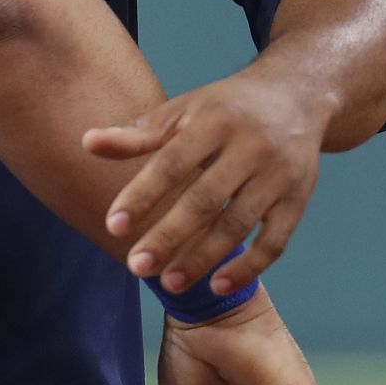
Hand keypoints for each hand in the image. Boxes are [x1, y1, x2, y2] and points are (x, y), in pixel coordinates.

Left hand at [84, 68, 327, 293]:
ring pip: (238, 225)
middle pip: (205, 199)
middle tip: (136, 266)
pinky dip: (248, 267)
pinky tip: (216, 286)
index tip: (114, 226)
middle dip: (169, 236)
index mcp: (214, 121)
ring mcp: (278, 176)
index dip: (142, 195)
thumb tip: (87, 143)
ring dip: (203, 258)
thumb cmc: (223, 109)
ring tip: (169, 283)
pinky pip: (275, 241)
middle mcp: (250, 147)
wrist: (295, 98)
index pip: (172, 163)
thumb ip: (137, 134)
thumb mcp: (182, 110)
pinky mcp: (298, 200)